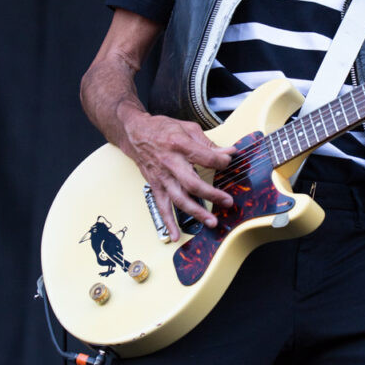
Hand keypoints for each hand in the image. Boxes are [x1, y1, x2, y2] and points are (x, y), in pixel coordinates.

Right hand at [121, 110, 235, 241]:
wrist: (135, 133)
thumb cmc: (162, 129)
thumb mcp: (188, 128)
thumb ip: (208, 143)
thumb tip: (230, 152)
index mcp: (180, 144)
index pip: (205, 157)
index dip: (221, 161)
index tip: (229, 162)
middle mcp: (170, 163)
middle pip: (193, 183)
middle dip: (212, 194)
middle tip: (228, 201)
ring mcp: (162, 177)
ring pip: (180, 199)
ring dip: (196, 212)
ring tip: (211, 221)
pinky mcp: (156, 186)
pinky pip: (162, 207)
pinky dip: (168, 222)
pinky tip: (176, 235)